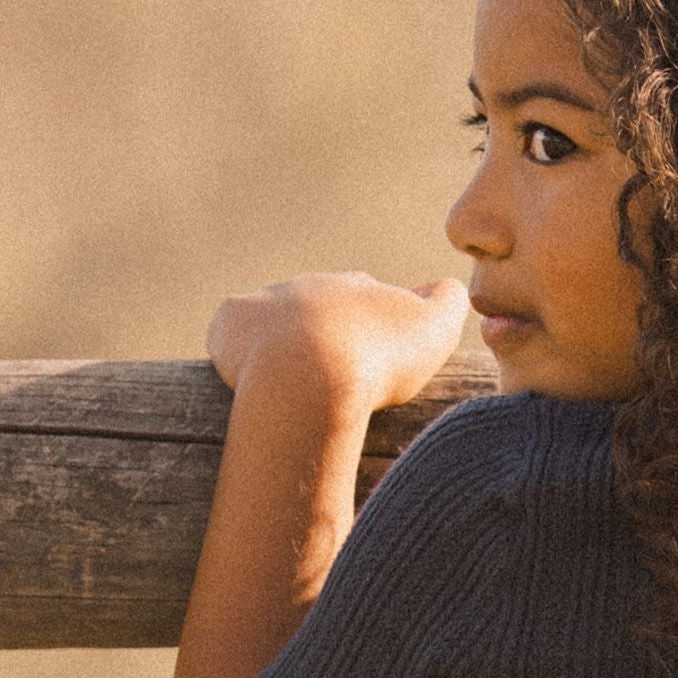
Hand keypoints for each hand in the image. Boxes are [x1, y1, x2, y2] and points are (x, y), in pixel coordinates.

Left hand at [205, 271, 470, 414]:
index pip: (366, 300)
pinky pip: (230, 331)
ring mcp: (268, 301)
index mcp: (359, 288)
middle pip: (317, 308)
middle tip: (330, 384)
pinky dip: (237, 353)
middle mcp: (312, 286)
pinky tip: (248, 385)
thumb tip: (446, 287)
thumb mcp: (434, 328)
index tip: (370, 364)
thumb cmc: (379, 355)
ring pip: (272, 318)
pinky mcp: (231, 322)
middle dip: (324, 338)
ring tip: (287, 391)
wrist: (314, 372)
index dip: (370, 332)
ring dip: (278, 347)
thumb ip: (447, 301)